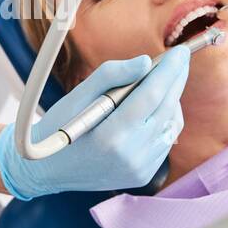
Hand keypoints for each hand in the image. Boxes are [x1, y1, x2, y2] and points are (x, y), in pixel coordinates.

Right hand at [0, 47, 190, 199]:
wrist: (47, 169)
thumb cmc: (59, 127)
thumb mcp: (77, 95)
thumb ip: (111, 75)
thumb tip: (145, 62)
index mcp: (110, 136)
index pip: (151, 96)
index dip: (168, 71)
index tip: (179, 51)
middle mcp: (130, 156)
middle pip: (166, 108)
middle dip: (176, 79)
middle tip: (179, 58)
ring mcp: (139, 168)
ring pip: (171, 124)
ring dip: (171, 99)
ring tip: (163, 81)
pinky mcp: (143, 175)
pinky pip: (165, 140)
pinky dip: (164, 119)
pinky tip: (154, 106)